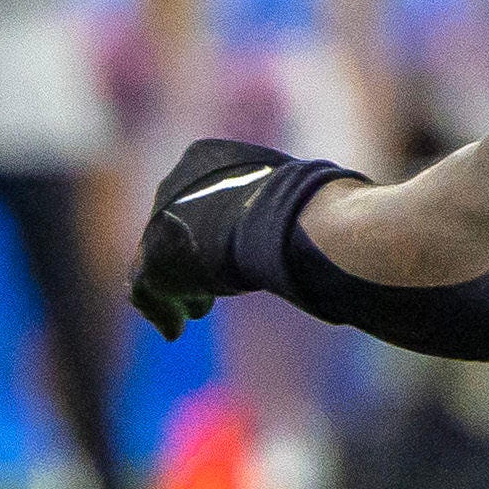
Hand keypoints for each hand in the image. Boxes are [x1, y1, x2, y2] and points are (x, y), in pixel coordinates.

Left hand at [131, 137, 341, 338]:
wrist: (288, 218)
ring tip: (197, 310)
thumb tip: (343, 207)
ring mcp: (158, 223)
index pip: (197, 195)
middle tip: (207, 288)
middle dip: (191, 260)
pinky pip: (145, 290)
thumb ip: (294, 202)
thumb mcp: (299, 193)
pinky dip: (161, 310)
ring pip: (155, 261)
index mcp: (204, 158)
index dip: (211, 228)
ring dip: (178, 287)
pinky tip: (174, 330)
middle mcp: (172, 185)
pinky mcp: (153, 259)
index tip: (226, 251)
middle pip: (174, 230)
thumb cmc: (311, 203)